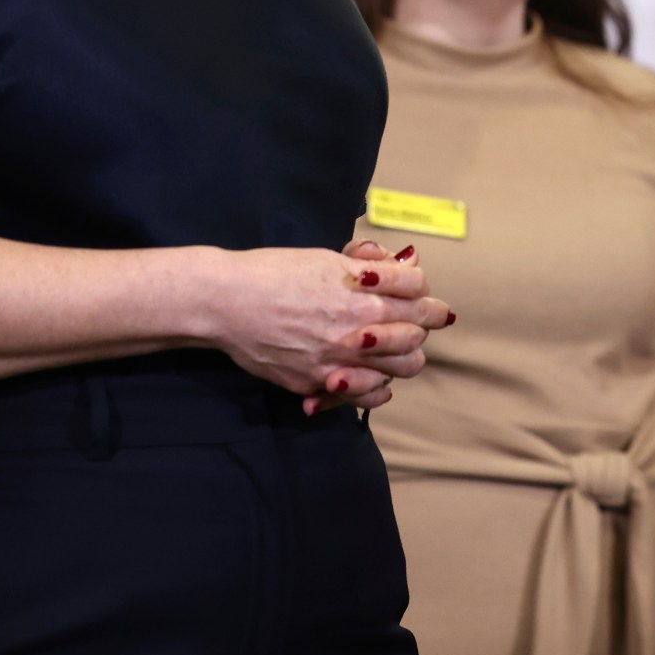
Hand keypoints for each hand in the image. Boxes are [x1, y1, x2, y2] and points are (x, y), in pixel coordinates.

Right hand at [203, 241, 450, 411]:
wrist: (226, 301)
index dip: (428, 298)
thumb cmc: (275, 272)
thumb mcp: (329, 258)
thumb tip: (407, 261)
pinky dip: (374, 389)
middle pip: (417, 336)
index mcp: (367, 295)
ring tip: (392, 350)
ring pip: (399, 370)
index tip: (428, 302)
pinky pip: (364, 396)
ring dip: (400, 358)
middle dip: (420, 327)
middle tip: (415, 323)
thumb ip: (372, 264)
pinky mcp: (318, 383)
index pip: (421, 297)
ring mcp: (341, 362)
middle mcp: (361, 332)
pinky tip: (372, 378)